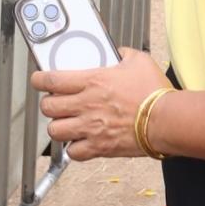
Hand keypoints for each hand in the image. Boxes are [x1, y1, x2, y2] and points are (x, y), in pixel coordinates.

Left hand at [33, 48, 172, 159]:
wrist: (166, 120)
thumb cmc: (154, 91)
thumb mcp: (137, 60)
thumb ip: (122, 54)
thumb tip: (117, 52)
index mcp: (91, 81)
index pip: (51, 79)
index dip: (38, 79)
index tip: (37, 79)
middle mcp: (86, 105)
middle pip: (48, 107)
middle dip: (48, 103)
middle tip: (55, 101)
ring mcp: (91, 128)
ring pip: (55, 131)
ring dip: (58, 126)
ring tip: (65, 122)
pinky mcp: (100, 148)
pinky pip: (74, 153)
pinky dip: (74, 149)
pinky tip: (80, 141)